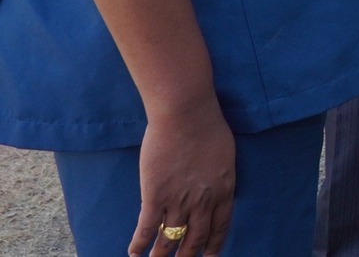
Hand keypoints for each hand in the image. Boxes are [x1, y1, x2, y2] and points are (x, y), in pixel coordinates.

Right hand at [129, 99, 234, 256]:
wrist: (186, 114)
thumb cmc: (207, 125)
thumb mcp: (224, 155)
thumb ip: (219, 175)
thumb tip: (216, 183)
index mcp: (223, 190)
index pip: (220, 227)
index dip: (214, 245)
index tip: (210, 256)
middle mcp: (203, 202)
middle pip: (195, 238)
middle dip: (188, 255)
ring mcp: (178, 201)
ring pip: (170, 239)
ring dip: (162, 255)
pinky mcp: (155, 196)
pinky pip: (146, 228)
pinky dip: (139, 244)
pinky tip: (134, 253)